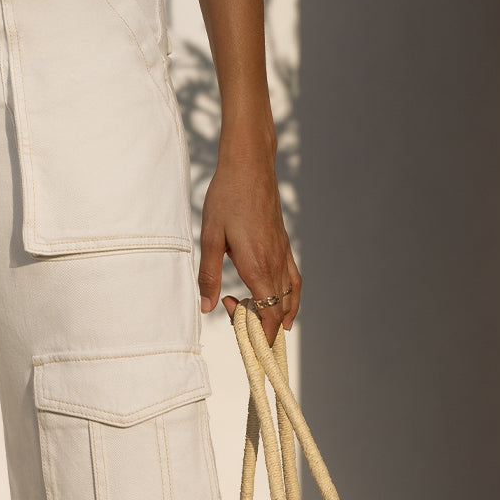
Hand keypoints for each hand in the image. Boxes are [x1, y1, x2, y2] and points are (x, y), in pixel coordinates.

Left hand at [198, 148, 300, 347]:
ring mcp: (283, 254)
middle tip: (232, 312)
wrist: (249, 166)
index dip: (257, 332)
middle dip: (260, 325)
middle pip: (279, 311)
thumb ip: (208, 274)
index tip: (234, 323)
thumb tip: (205, 306)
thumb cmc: (226, 197)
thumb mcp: (210, 236)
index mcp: (257, 265)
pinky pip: (294, 280)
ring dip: (278, 315)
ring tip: (261, 324)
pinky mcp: (284, 245)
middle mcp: (275, 263)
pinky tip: (283, 302)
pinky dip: (291, 298)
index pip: (269, 314)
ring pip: (291, 297)